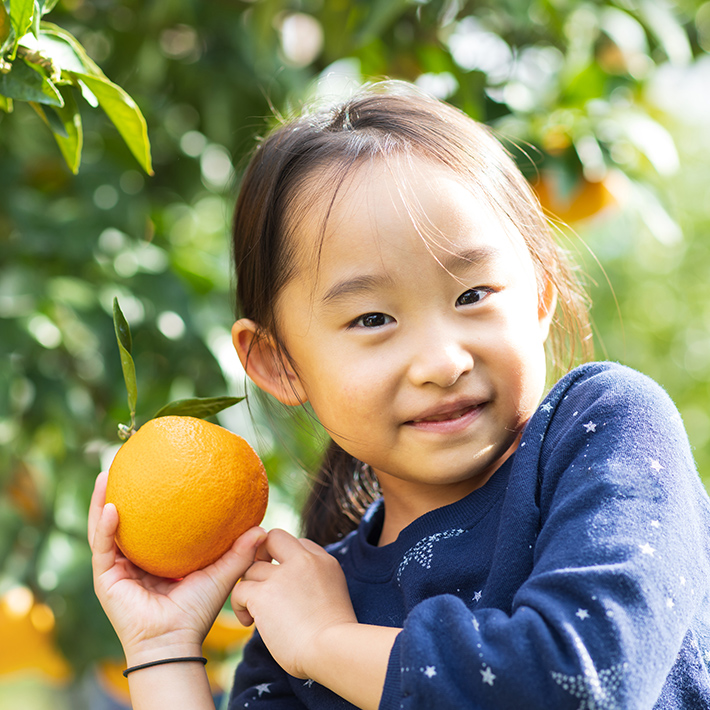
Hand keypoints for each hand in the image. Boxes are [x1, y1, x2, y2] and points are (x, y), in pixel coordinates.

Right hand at [88, 471, 265, 664]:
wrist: (175, 641)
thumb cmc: (197, 611)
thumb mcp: (221, 574)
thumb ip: (239, 551)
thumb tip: (262, 527)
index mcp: (157, 559)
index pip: (151, 524)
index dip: (151, 501)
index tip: (158, 473)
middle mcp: (134, 562)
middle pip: (124, 521)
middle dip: (120, 493)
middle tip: (125, 465)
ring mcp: (117, 570)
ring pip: (105, 530)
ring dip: (102, 501)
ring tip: (108, 474)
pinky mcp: (106, 580)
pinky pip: (103, 548)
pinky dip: (105, 527)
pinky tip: (112, 506)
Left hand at [230, 529, 357, 679]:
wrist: (332, 650)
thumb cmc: (335, 637)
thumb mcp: (335, 596)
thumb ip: (316, 582)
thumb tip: (296, 591)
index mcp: (325, 561)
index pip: (299, 544)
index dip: (286, 559)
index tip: (285, 583)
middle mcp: (304, 561)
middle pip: (274, 538)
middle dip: (262, 554)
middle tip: (261, 581)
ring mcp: (283, 575)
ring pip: (252, 568)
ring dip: (250, 589)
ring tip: (254, 612)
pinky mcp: (264, 593)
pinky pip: (240, 589)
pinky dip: (240, 606)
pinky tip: (249, 622)